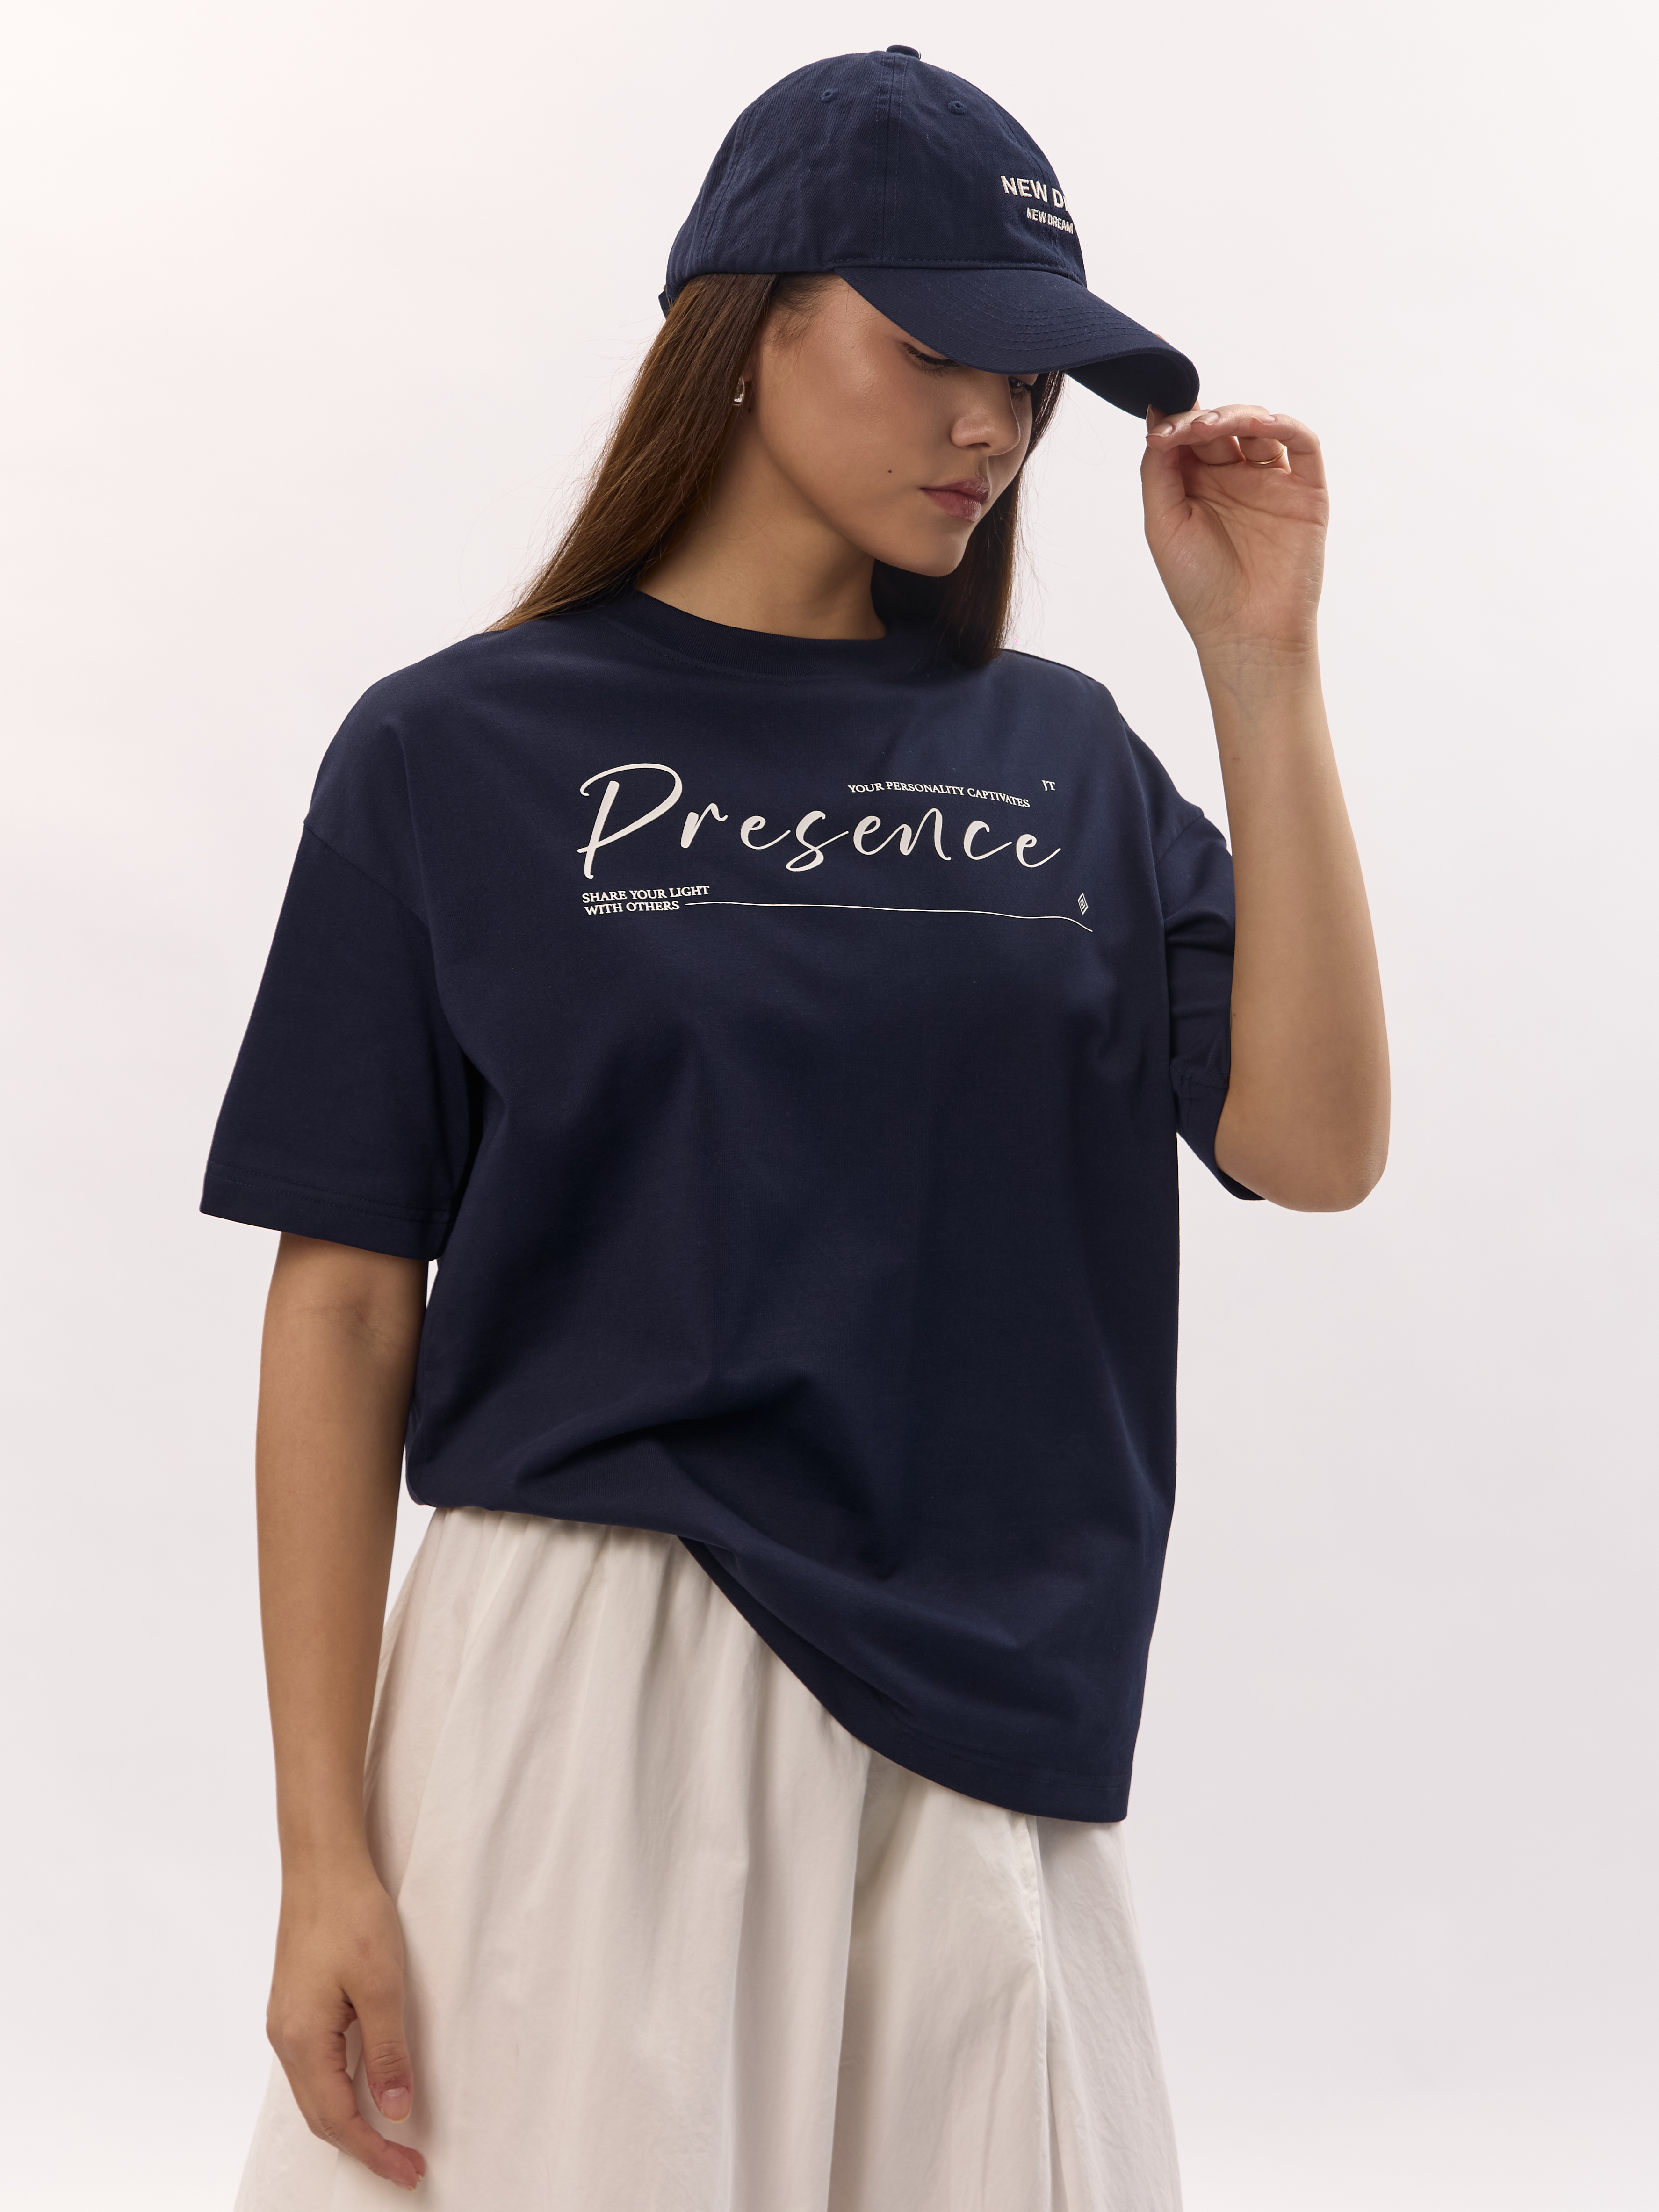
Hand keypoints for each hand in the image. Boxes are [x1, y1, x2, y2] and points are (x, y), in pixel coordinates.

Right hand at [266, 1865, 425, 2191]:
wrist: (321, 1865)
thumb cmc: (351, 1915)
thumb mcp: (382, 1985)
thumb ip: (388, 2052)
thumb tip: (394, 2111)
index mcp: (303, 2040)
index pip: (338, 2120)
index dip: (375, 2151)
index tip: (410, 2170)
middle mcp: (286, 2039)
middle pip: (322, 2116)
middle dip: (364, 2146)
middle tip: (407, 2165)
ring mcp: (287, 2023)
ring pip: (316, 2093)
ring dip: (351, 2121)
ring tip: (391, 2138)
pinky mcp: (296, 2007)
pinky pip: (316, 2067)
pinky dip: (340, 2091)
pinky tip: (365, 2091)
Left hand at [1141, 404, 1327, 663]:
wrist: (1245, 632)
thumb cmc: (1199, 588)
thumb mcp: (1162, 524)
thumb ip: (1157, 471)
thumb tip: (1156, 417)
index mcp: (1197, 487)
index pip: (1189, 436)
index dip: (1177, 420)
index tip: (1160, 423)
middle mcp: (1234, 480)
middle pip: (1222, 425)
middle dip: (1203, 419)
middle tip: (1189, 428)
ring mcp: (1271, 483)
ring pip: (1260, 427)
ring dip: (1238, 416)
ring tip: (1213, 428)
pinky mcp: (1305, 492)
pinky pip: (1304, 445)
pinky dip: (1286, 425)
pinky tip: (1263, 424)